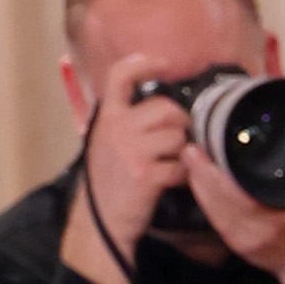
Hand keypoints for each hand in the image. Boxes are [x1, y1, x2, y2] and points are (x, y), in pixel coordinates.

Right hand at [58, 75, 197, 283]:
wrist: (101, 220)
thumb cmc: (108, 180)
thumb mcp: (106, 140)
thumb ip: (126, 118)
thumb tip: (162, 104)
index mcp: (108, 116)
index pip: (121, 75)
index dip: (144, 63)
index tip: (163, 64)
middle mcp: (118, 128)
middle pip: (167, 108)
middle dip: (181, 123)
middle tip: (179, 138)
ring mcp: (132, 151)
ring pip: (178, 137)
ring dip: (184, 151)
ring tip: (172, 162)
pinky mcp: (147, 175)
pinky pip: (181, 165)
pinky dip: (184, 175)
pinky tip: (174, 180)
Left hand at [186, 139, 284, 283]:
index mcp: (284, 219)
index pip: (239, 196)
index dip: (214, 173)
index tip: (199, 150)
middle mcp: (263, 231)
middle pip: (219, 201)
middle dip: (201, 174)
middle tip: (191, 150)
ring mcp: (247, 240)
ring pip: (212, 209)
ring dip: (199, 184)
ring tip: (193, 161)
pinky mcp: (236, 244)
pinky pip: (213, 217)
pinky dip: (204, 197)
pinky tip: (199, 181)